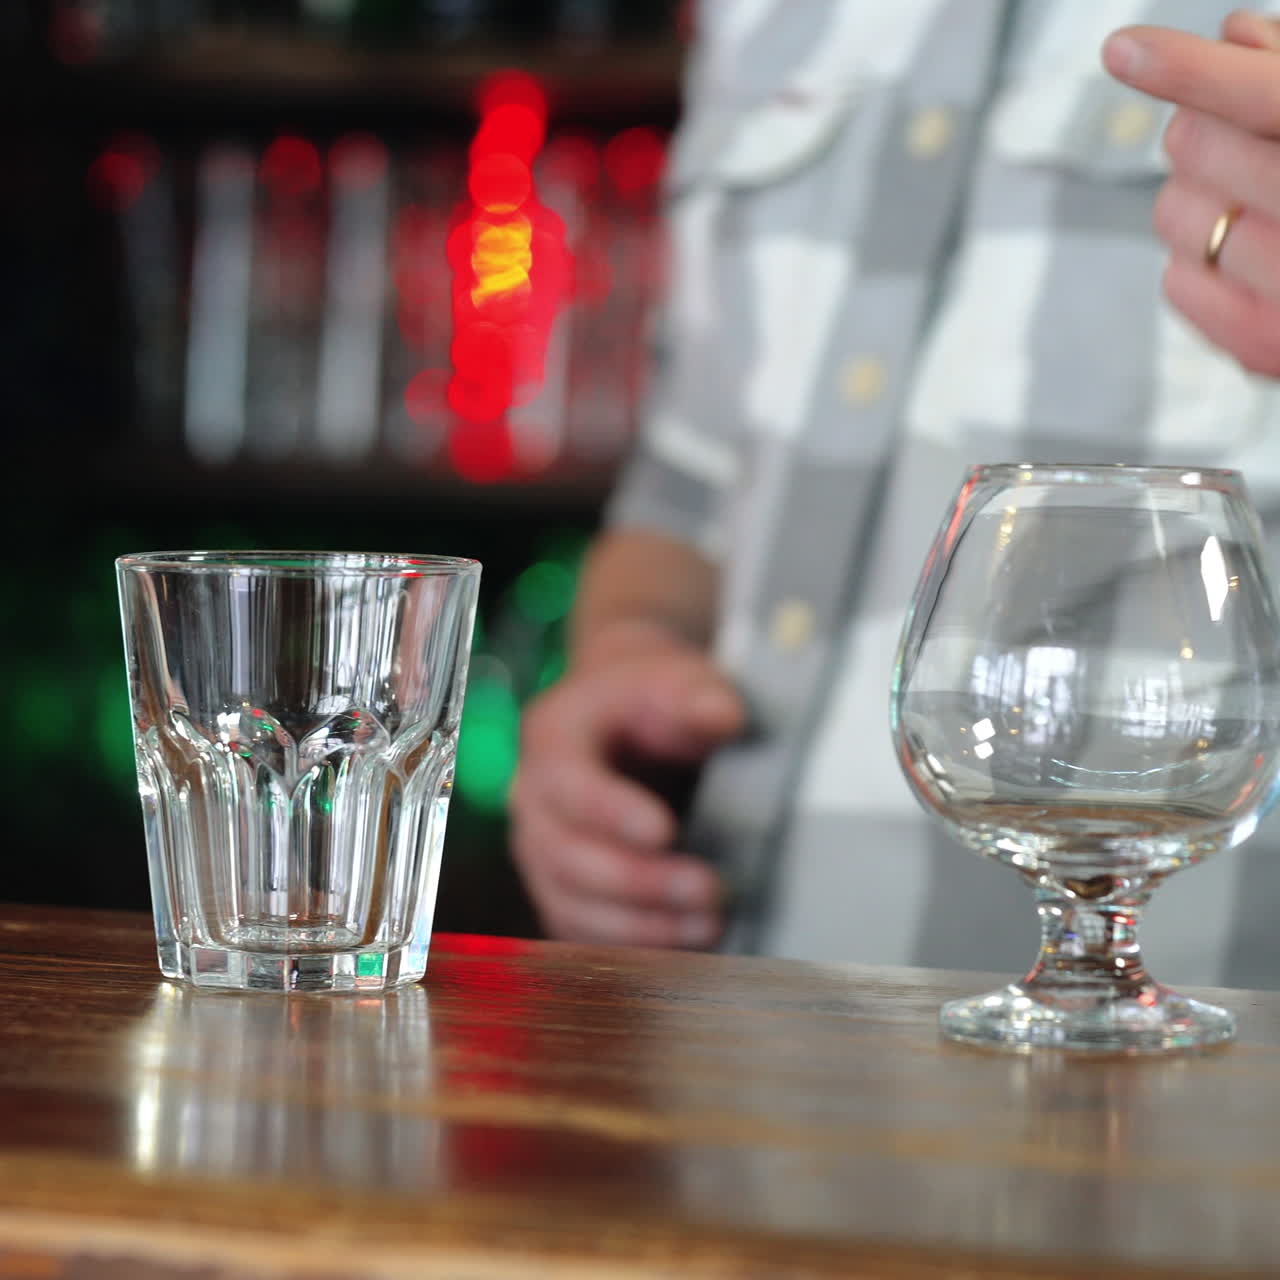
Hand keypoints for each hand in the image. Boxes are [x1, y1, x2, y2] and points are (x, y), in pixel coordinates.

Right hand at [508, 622, 744, 947]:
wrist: (633, 717)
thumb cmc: (656, 699)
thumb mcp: (680, 676)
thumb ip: (698, 693)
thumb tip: (723, 716)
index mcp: (553, 736)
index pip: (567, 782)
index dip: (610, 812)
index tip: (666, 831)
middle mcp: (533, 799)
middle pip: (566, 855)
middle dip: (638, 882)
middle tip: (710, 890)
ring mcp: (543, 851)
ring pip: (570, 905)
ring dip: (640, 926)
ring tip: (710, 923)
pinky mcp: (563, 891)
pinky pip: (581, 934)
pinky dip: (631, 948)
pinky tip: (686, 945)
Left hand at [1103, 12, 1279, 376]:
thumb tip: (1231, 34)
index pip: (1268, 98)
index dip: (1191, 69)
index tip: (1123, 48)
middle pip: (1197, 145)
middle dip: (1205, 128)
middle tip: (1242, 141)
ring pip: (1172, 211)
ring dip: (1195, 194)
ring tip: (1250, 201)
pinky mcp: (1259, 343)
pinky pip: (1174, 278)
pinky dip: (1195, 260)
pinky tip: (1245, 255)